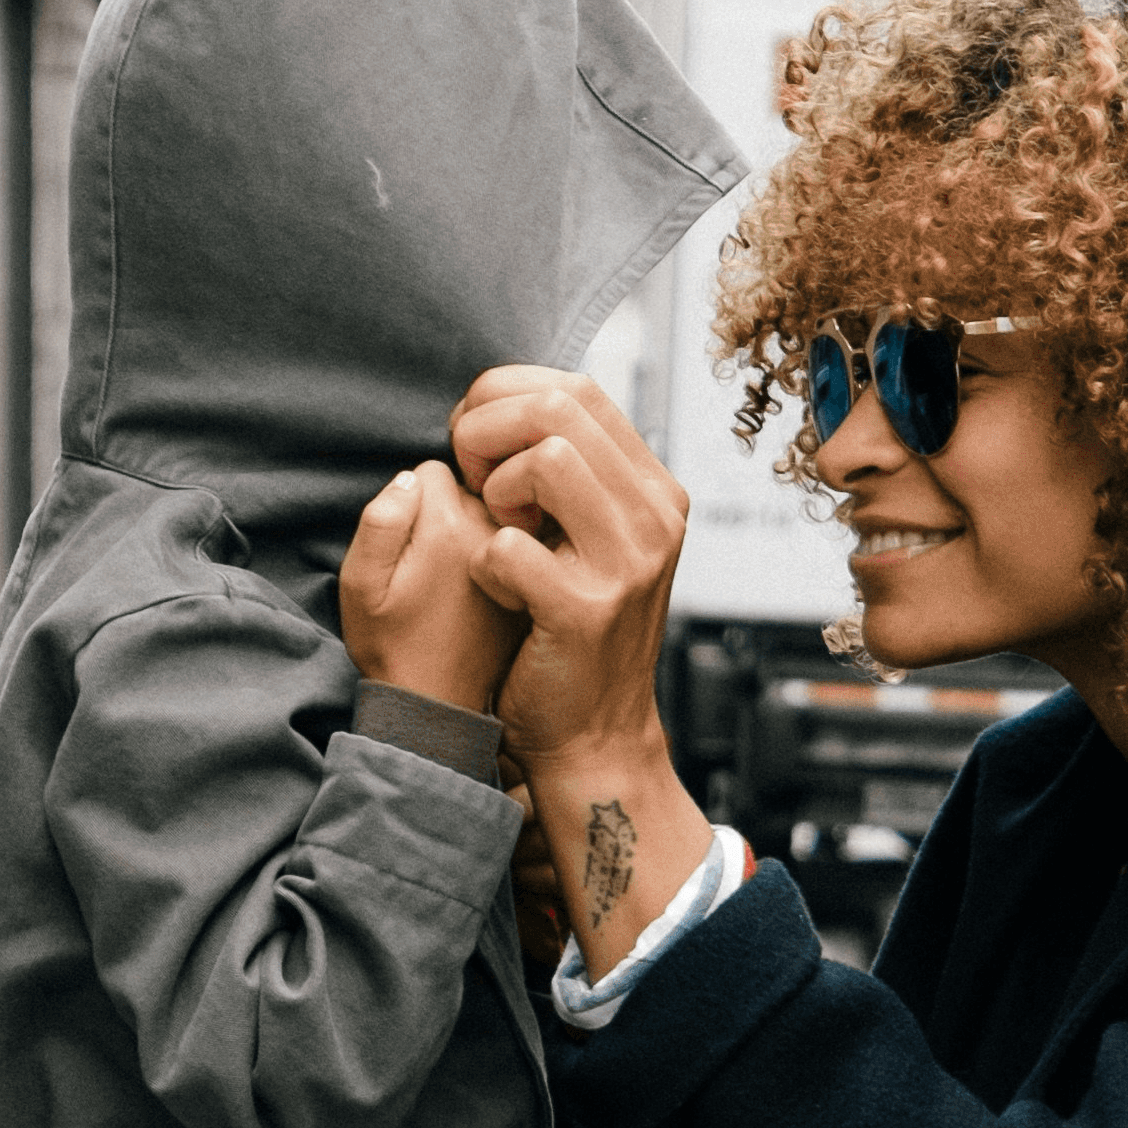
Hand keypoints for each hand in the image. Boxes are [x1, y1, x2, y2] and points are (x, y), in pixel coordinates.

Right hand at [338, 458, 524, 714]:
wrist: (440, 707)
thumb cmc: (391, 646)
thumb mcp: (361, 585)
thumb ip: (380, 520)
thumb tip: (411, 478)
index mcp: (448, 523)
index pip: (431, 471)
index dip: (411, 504)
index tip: (408, 549)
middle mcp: (494, 531)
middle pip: (470, 485)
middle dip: (446, 511)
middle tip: (432, 568)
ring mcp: (524, 554)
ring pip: (497, 512)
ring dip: (477, 533)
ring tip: (456, 584)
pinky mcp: (540, 578)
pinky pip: (519, 541)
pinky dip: (504, 556)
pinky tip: (486, 593)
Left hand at [451, 367, 711, 972]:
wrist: (593, 738)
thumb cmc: (570, 632)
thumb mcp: (591, 539)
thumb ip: (572, 473)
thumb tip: (511, 403)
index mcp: (656, 490)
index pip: (577, 389)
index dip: (505, 398)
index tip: (477, 445)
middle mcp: (656, 519)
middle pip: (559, 407)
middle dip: (488, 430)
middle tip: (471, 482)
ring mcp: (628, 565)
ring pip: (545, 458)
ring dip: (493, 489)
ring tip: (493, 531)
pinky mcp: (587, 612)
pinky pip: (508, 546)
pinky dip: (484, 564)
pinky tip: (498, 590)